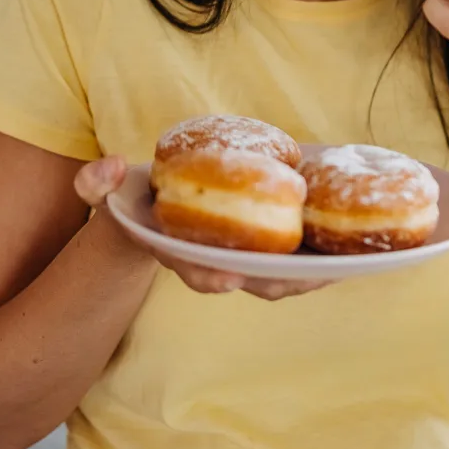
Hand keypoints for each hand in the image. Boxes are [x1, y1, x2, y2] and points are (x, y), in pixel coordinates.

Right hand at [73, 156, 331, 301]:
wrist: (158, 209)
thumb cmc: (136, 201)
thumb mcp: (109, 192)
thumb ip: (96, 183)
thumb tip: (106, 167)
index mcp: (178, 253)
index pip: (195, 270)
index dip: (210, 276)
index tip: (223, 275)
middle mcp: (215, 264)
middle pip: (249, 281)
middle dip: (276, 280)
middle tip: (302, 273)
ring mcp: (245, 261)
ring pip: (282, 277)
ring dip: (311, 275)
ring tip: (341, 264)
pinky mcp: (270, 250)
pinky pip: (300, 262)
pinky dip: (324, 259)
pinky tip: (352, 250)